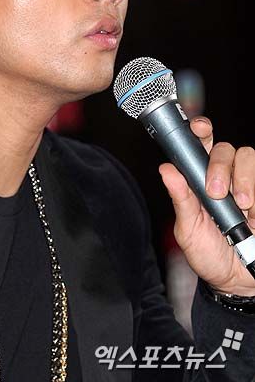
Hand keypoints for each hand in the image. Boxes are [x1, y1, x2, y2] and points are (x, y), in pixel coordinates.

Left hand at [159, 116, 254, 295]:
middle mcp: (226, 177)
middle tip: (216, 192)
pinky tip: (254, 212)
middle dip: (220, 166)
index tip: (199, 129)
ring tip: (242, 205)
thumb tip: (166, 170)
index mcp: (201, 180)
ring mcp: (248, 184)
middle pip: (225, 148)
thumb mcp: (189, 230)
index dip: (200, 130)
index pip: (200, 145)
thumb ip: (180, 199)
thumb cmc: (209, 254)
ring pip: (248, 156)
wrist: (238, 282)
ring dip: (244, 178)